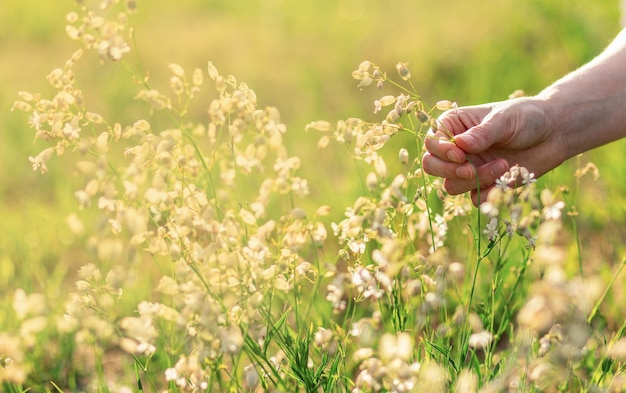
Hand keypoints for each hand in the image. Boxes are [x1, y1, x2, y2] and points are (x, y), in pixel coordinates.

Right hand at [421, 97, 566, 204]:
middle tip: (471, 170)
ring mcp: (467, 168)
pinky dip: (487, 193)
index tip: (460, 155)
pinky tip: (506, 178)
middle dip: (450, 171)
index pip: (431, 143)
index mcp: (454, 126)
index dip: (440, 152)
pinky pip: (473, 198)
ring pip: (451, 185)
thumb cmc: (526, 118)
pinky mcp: (482, 185)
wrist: (553, 134)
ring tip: (503, 166)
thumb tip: (460, 144)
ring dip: (475, 180)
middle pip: (432, 166)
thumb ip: (482, 133)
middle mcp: (455, 148)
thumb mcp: (504, 119)